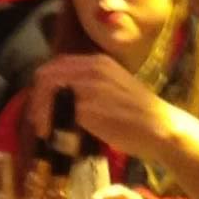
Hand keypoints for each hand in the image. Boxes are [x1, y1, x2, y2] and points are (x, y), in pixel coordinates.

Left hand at [34, 51, 172, 165]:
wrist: (161, 127)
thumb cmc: (138, 112)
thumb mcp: (113, 86)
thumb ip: (89, 85)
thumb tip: (60, 95)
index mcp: (97, 61)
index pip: (56, 65)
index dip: (43, 85)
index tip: (41, 105)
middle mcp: (91, 69)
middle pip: (47, 75)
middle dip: (37, 98)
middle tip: (37, 119)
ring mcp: (89, 87)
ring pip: (49, 92)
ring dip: (40, 112)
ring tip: (44, 129)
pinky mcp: (88, 109)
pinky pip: (59, 113)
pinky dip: (51, 125)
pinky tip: (54, 136)